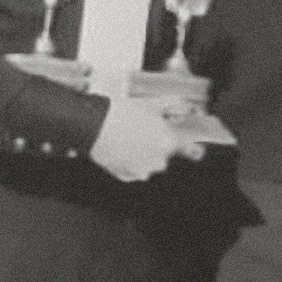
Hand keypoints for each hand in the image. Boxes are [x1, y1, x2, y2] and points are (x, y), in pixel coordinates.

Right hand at [89, 96, 204, 181]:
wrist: (94, 124)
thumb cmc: (123, 113)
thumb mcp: (153, 104)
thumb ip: (174, 106)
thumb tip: (185, 107)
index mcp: (168, 143)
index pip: (186, 148)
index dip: (181, 142)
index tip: (179, 140)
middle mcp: (159, 161)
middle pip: (164, 155)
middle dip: (157, 147)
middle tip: (143, 133)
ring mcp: (142, 171)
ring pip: (148, 164)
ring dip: (143, 156)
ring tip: (129, 140)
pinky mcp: (125, 176)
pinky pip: (133, 171)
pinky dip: (129, 163)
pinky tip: (121, 149)